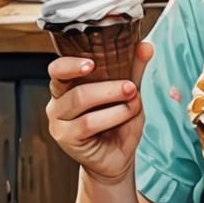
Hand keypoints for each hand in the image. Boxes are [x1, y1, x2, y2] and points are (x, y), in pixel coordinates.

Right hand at [46, 42, 154, 183]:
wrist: (119, 157)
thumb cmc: (120, 122)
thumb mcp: (129, 93)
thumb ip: (134, 70)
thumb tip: (145, 46)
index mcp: (68, 85)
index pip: (58, 69)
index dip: (70, 63)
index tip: (92, 62)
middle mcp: (58, 101)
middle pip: (66, 82)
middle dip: (104, 82)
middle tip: (130, 85)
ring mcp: (58, 121)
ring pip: (80, 99)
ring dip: (111, 96)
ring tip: (132, 98)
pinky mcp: (66, 138)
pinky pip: (87, 123)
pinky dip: (112, 116)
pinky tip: (126, 115)